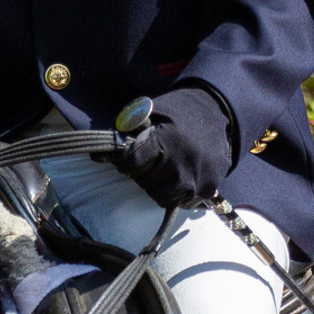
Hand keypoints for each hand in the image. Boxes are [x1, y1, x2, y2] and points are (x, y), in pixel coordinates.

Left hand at [110, 86, 236, 209]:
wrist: (217, 110)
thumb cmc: (178, 112)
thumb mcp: (151, 112)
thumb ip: (125, 131)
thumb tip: (97, 155)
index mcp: (164, 140)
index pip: (131, 164)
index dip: (125, 162)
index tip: (128, 158)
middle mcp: (180, 162)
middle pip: (144, 182)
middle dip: (142, 173)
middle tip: (150, 161)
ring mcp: (195, 178)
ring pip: (161, 197)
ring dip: (157, 186)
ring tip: (163, 170)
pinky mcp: (207, 189)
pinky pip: (181, 202)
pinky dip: (176, 193)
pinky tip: (179, 176)